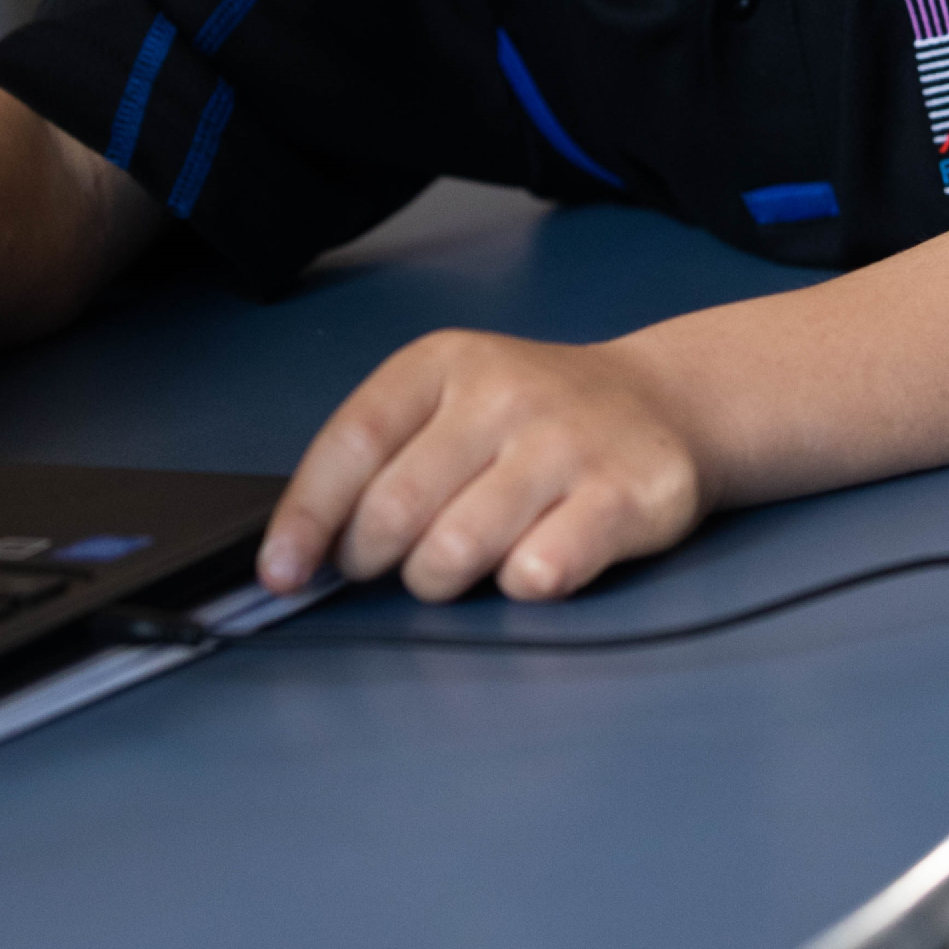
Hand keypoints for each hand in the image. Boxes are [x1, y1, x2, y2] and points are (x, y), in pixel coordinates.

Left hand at [256, 328, 709, 602]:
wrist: (667, 402)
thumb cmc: (535, 420)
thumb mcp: (453, 403)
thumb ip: (384, 461)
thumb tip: (300, 553)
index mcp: (445, 363)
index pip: (353, 441)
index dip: (306, 516)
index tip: (281, 574)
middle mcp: (503, 393)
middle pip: (395, 510)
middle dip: (378, 560)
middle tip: (400, 564)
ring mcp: (566, 442)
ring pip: (454, 551)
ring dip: (442, 581)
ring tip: (465, 564)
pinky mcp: (625, 495)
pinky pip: (537, 573)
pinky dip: (520, 585)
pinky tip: (536, 562)